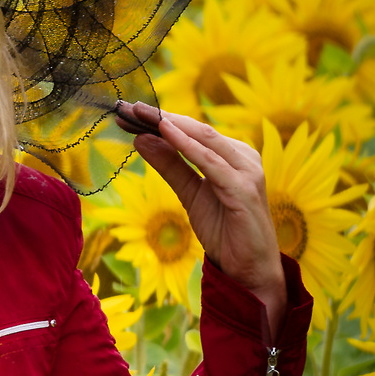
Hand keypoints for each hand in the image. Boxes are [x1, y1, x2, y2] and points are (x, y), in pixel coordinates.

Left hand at [114, 100, 286, 336]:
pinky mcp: (243, 189)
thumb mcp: (189, 193)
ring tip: (140, 113)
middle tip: (126, 106)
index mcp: (232, 155)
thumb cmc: (224, 230)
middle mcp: (242, 157)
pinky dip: (186, 146)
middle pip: (195, 129)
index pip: (190, 131)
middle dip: (158, 117)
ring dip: (168, 125)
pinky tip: (164, 132)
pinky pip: (210, 163)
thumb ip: (169, 166)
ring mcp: (246, 171)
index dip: (157, 120)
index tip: (126, 111)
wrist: (248, 269)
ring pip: (203, 139)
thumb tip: (141, 139)